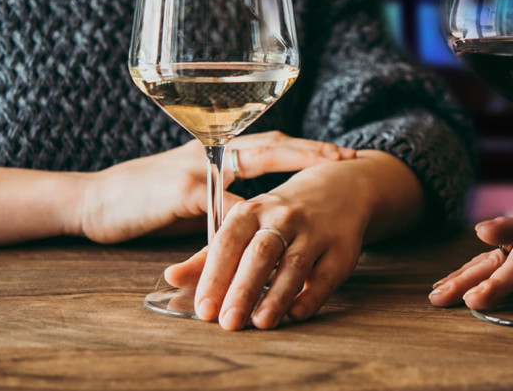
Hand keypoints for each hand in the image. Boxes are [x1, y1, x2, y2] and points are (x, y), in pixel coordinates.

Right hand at [75, 131, 355, 243]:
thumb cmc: (139, 200)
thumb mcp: (188, 194)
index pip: (268, 140)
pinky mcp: (181, 191)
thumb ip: (221, 197)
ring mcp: (196, 168)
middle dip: (309, 152)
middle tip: (344, 160)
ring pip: (252, 170)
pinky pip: (222, 206)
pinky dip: (246, 223)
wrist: (91, 202)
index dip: (304, 146)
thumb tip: (256, 213)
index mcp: (212, 148)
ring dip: (286, 181)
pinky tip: (267, 236)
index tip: (340, 153)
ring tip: (317, 196)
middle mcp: (208, 150)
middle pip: (269, 144)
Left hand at [164, 151, 424, 330]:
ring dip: (276, 296)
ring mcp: (315, 232)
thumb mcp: (244, 225)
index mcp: (252, 210)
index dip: (214, 276)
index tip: (203, 309)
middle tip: (227, 323)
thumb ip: (209, 255)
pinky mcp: (342, 249)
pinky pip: (325, 276)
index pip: (228, 242)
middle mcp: (283, 217)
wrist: (340, 189)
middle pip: (260, 254)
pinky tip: (295, 315)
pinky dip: (311, 296)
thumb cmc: (281, 215)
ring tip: (260, 323)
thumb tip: (171, 278)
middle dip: (242, 289)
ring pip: (293, 265)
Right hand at [428, 188, 512, 312]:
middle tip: (459, 296)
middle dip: (483, 275)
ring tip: (439, 295)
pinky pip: (500, 264)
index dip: (512, 227)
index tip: (484, 232)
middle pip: (511, 252)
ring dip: (467, 277)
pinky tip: (451, 285)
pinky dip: (475, 275)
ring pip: (497, 259)